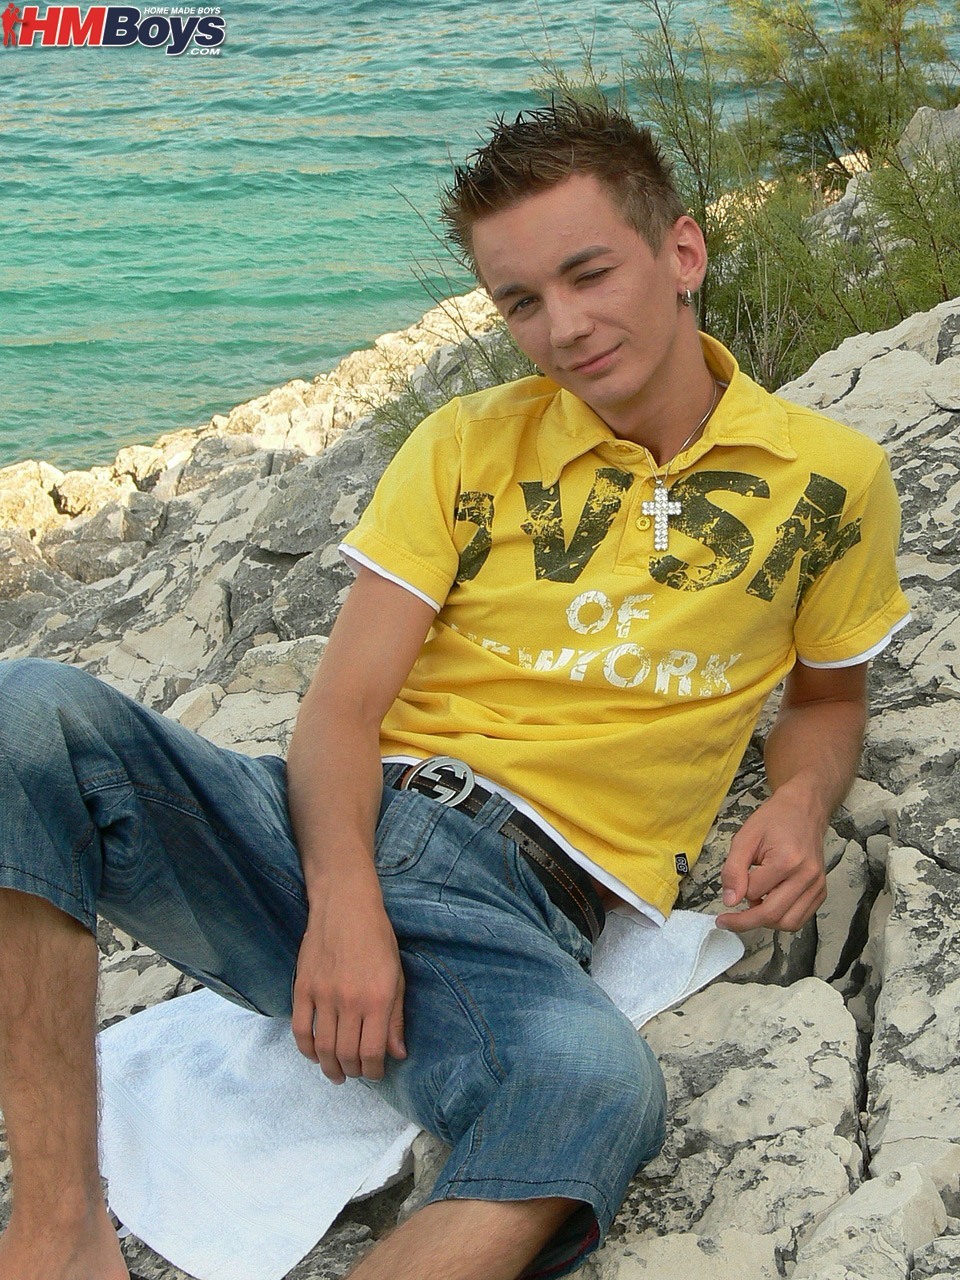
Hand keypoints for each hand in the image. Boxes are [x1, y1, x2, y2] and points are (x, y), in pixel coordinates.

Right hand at [291, 886, 406, 1083]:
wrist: (345, 906)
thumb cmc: (377, 938)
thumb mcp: (397, 976)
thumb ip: (396, 1017)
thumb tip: (398, 1054)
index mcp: (378, 998)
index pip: (373, 1052)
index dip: (373, 1070)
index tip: (375, 1073)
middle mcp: (350, 1000)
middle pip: (346, 1054)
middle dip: (353, 1071)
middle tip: (355, 1072)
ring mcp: (324, 995)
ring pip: (322, 1047)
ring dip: (329, 1066)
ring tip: (336, 1072)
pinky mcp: (304, 987)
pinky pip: (300, 1029)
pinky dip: (306, 1049)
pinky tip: (314, 1054)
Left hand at [716, 782, 827, 932]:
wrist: (804, 810)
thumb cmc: (775, 820)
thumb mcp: (745, 838)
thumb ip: (734, 869)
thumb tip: (730, 901)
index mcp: (788, 860)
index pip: (754, 892)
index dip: (736, 895)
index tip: (725, 898)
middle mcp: (807, 876)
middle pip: (773, 915)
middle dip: (745, 922)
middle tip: (727, 920)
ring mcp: (817, 886)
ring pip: (789, 923)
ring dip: (766, 922)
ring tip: (753, 905)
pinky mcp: (821, 892)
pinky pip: (800, 918)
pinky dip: (781, 918)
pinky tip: (769, 903)